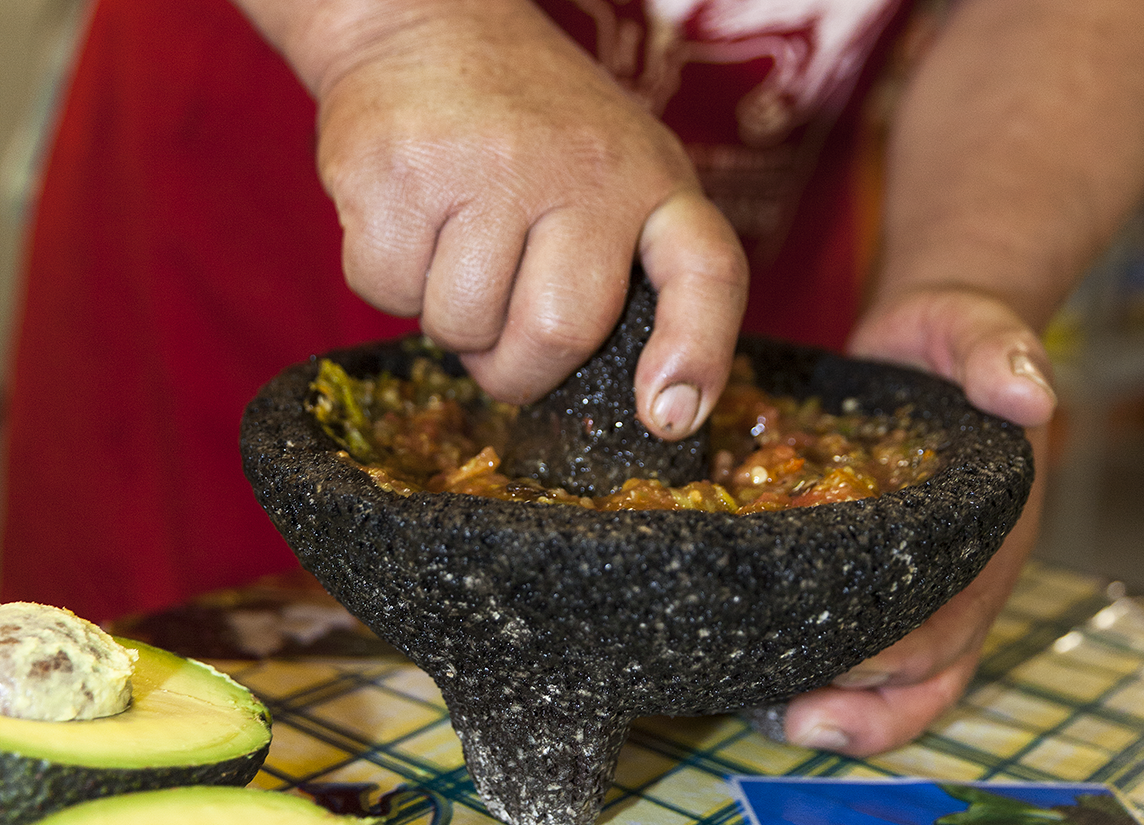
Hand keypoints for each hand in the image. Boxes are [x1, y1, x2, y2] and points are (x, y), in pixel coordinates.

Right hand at [309, 0, 746, 436]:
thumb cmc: (533, 127)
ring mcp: (485, 163)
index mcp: (653, 179)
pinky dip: (388, 284)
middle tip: (499, 335)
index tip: (667, 415)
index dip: (697, 354)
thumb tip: (641, 403)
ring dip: (448, 323)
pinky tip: (408, 225)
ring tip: (452, 254)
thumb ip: (630, 266)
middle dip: (516, 368)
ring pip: (461, 326)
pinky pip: (387, 292)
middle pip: (556, 333)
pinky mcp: (395, 169)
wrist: (426, 21)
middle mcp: (583, 167)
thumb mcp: (618, 170)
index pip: (705, 272)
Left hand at [781, 287, 1055, 755]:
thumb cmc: (951, 342)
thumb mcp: (975, 330)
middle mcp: (961, 572)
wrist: (923, 342)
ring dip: (846, 712)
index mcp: (989, 531)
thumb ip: (998, 353)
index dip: (898, 654)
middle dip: (861, 700)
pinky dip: (827, 679)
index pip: (954, 617)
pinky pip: (866, 648)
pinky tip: (769, 686)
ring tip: (777, 718)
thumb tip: (1030, 395)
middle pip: (922, 668)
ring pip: (901, 681)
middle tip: (787, 713)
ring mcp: (924, 583)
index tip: (834, 671)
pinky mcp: (879, 576)